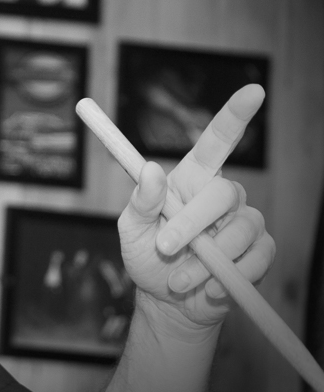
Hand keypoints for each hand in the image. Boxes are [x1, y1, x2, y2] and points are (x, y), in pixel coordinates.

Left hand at [117, 84, 275, 331]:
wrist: (167, 301)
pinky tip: (211, 289)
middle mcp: (222, 195)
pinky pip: (256, 259)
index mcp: (191, 179)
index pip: (217, 141)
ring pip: (239, 231)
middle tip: (164, 246)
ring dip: (205, 261)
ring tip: (178, 279)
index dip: (236, 114)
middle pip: (222, 194)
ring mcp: (245, 222)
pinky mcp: (260, 252)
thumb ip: (140, 202)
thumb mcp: (131, 229)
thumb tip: (149, 170)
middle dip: (191, 223)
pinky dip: (230, 278)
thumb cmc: (147, 257)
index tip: (254, 90)